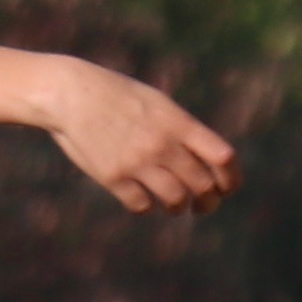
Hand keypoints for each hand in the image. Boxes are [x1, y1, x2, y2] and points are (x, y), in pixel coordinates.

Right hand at [36, 62, 237, 216]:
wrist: (70, 94)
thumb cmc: (117, 96)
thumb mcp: (157, 103)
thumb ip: (182, 130)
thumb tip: (208, 162)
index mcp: (178, 122)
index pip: (223, 157)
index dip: (231, 178)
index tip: (227, 188)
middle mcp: (162, 144)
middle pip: (203, 185)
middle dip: (208, 201)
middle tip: (203, 205)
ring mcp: (137, 162)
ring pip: (175, 200)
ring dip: (178, 207)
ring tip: (175, 205)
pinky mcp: (113, 177)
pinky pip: (141, 206)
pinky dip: (145, 206)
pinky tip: (142, 198)